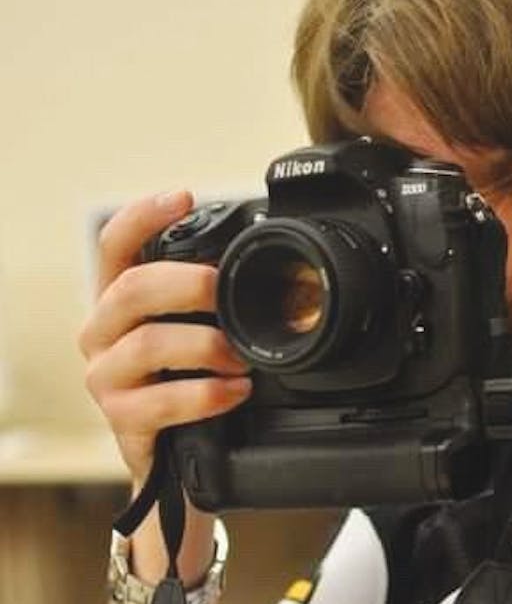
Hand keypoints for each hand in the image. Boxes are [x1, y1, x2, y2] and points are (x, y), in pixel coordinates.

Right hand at [78, 190, 250, 582]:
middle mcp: (104, 331)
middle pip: (131, 287)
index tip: (184, 196)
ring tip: (242, 357)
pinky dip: (204, 394)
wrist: (177, 457)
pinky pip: (159, 401)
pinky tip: (234, 390)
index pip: (116, 244)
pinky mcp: (120, 418)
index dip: (144, 215)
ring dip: (204, 345)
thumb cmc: (192, 379)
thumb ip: (213, 295)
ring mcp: (106, 376)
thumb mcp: (200, 329)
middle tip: (225, 290)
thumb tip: (265, 254)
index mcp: (122, 299)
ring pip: (146, 343)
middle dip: (188, 283)